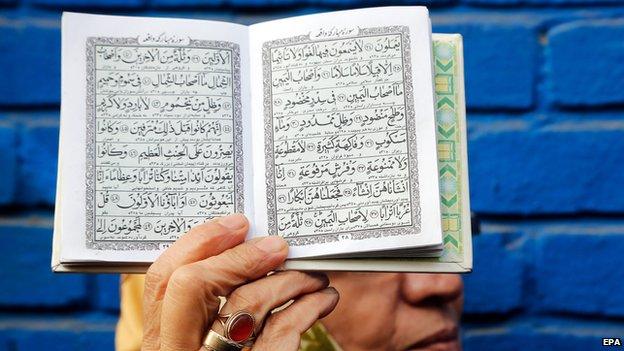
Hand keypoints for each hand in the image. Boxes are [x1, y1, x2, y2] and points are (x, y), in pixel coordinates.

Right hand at [141, 214, 338, 350]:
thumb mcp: (200, 344)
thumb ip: (205, 312)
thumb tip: (241, 253)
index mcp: (161, 343)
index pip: (161, 280)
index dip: (198, 243)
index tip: (237, 224)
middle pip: (190, 286)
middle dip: (238, 256)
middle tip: (278, 245)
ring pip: (243, 305)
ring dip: (288, 280)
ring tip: (313, 276)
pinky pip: (281, 333)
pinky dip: (308, 307)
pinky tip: (322, 300)